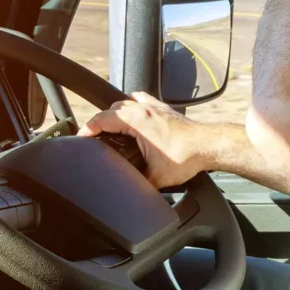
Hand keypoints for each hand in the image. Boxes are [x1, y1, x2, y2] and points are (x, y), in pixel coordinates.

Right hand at [77, 92, 211, 187]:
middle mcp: (144, 109)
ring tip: (109, 127)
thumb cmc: (187, 156)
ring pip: (125, 102)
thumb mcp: (155, 176)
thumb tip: (128, 190)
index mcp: (137, 120)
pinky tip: (132, 116)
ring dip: (115, 113)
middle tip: (93, 135)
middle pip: (111, 109)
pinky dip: (132, 105)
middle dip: (99, 121)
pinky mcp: (164, 109)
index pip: (102, 119)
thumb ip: (137, 181)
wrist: (208, 145)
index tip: (81, 137)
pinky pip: (141, 100)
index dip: (88, 128)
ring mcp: (154, 107)